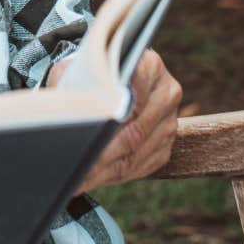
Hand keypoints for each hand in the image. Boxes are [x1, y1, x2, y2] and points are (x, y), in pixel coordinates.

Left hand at [57, 49, 181, 194]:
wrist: (109, 83)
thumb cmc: (91, 75)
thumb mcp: (79, 72)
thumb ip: (79, 89)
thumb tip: (73, 119)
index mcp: (149, 66)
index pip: (132, 96)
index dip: (109, 119)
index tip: (89, 135)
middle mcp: (166, 93)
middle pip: (135, 131)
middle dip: (103, 153)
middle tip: (77, 166)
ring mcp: (170, 121)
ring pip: (137, 153)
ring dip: (106, 170)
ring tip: (79, 178)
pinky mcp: (166, 144)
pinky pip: (142, 166)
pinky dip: (115, 175)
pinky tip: (93, 177)